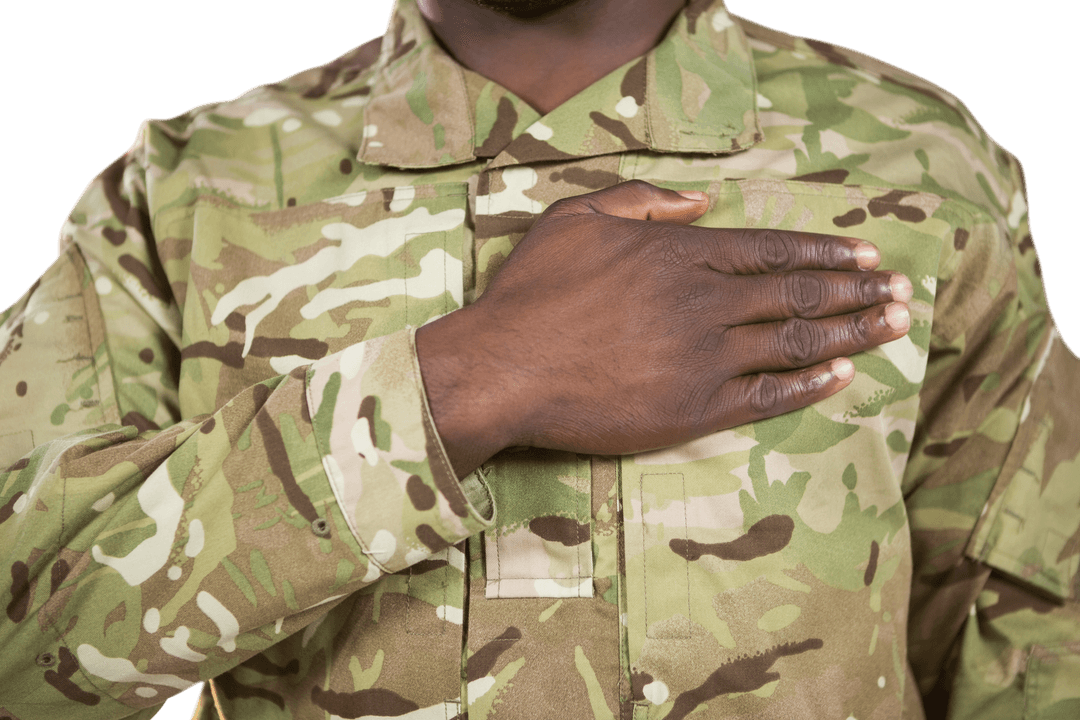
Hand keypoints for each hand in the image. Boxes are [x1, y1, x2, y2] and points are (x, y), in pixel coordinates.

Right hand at [417, 181, 911, 475]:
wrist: (504, 369)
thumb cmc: (534, 293)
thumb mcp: (578, 218)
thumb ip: (643, 201)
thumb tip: (700, 202)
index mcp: (679, 254)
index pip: (772, 249)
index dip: (826, 251)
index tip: (866, 254)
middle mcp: (704, 302)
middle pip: (797, 293)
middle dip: (856, 291)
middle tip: (899, 292)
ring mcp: (703, 358)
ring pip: (794, 342)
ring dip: (851, 334)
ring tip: (892, 328)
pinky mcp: (694, 409)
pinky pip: (766, 397)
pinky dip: (808, 386)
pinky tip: (840, 378)